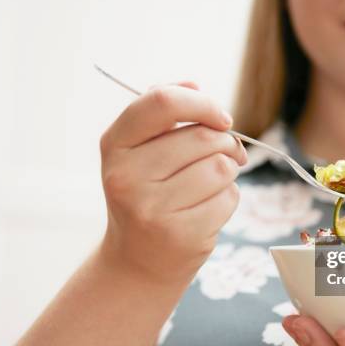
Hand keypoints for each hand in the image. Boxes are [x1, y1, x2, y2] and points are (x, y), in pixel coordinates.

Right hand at [99, 82, 246, 285]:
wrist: (138, 261)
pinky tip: (208, 207)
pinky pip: (228, 198)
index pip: (163, 102)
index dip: (202, 103)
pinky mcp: (181, 235)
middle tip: (225, 153)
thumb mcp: (138, 152)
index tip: (221, 117)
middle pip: (203, 137)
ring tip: (214, 181)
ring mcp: (152, 209)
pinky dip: (228, 198)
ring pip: (221, 167)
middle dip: (225, 142)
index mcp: (115, 145)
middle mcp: (127, 177)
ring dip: (229, 170)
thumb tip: (196, 84)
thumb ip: (164, 112)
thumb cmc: (146, 195)